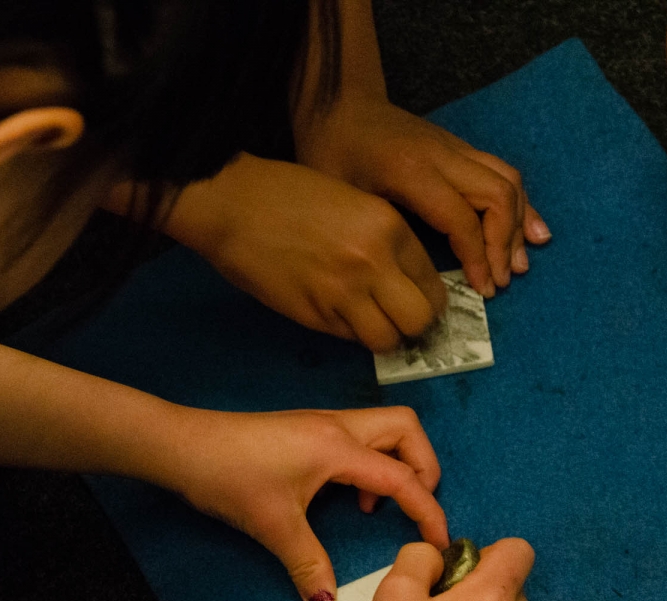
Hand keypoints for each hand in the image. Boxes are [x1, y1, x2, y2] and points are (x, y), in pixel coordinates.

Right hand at [155, 153, 447, 352]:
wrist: (233, 203)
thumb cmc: (289, 194)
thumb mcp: (354, 203)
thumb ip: (383, 240)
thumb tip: (402, 281)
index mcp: (389, 227)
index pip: (432, 283)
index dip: (428, 300)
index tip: (416, 303)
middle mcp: (374, 263)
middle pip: (419, 319)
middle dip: (413, 325)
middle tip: (398, 320)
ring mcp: (343, 293)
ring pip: (387, 339)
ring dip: (382, 337)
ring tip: (368, 323)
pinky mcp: (312, 315)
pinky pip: (348, 338)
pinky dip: (349, 334)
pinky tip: (335, 314)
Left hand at [165, 406, 447, 600]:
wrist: (184, 446)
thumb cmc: (228, 476)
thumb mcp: (273, 526)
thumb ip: (308, 565)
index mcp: (337, 447)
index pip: (403, 477)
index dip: (428, 510)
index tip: (440, 542)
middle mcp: (337, 427)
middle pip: (407, 429)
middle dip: (424, 467)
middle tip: (412, 508)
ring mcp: (321, 423)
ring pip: (384, 429)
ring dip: (395, 463)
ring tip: (375, 507)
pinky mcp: (306, 429)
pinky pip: (358, 438)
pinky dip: (369, 463)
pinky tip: (346, 496)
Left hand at [295, 97, 550, 298]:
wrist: (339, 105)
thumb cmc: (331, 153)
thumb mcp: (343, 196)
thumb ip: (382, 230)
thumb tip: (416, 278)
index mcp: (412, 171)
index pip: (462, 218)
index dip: (478, 257)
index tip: (482, 289)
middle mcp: (443, 155)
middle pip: (497, 195)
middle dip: (504, 243)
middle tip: (500, 281)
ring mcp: (455, 148)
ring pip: (507, 181)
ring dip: (519, 225)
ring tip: (519, 265)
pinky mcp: (460, 149)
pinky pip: (501, 173)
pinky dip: (522, 204)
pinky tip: (534, 231)